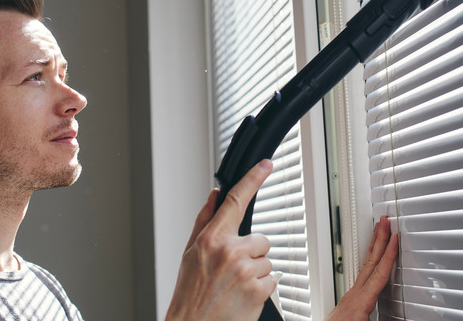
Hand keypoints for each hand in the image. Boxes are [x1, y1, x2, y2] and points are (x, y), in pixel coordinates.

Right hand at [166, 160, 276, 320]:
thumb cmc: (190, 293)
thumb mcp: (190, 253)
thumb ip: (204, 221)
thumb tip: (214, 196)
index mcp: (211, 239)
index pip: (236, 200)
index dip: (253, 178)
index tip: (264, 165)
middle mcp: (230, 251)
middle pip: (260, 238)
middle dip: (252, 252)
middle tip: (233, 270)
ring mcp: (246, 270)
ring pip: (267, 260)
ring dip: (256, 272)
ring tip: (235, 285)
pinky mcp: (259, 290)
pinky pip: (272, 281)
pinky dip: (261, 289)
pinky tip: (243, 296)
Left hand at [326, 215, 398, 320]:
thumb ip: (385, 320)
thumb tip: (402, 317)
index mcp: (361, 302)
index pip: (379, 272)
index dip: (388, 254)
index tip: (395, 237)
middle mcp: (355, 295)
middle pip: (370, 261)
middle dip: (378, 239)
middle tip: (384, 220)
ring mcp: (351, 295)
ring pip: (365, 266)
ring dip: (373, 246)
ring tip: (379, 230)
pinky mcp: (350, 300)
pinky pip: (362, 274)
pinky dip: (370, 261)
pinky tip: (373, 258)